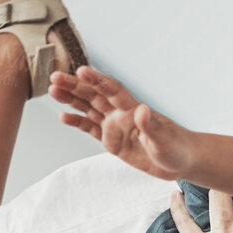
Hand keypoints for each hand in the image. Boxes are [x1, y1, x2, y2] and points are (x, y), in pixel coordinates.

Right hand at [50, 66, 191, 180]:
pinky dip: (78, 122)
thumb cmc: (176, 148)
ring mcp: (115, 127)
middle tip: (54, 77)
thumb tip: (142, 110)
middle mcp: (120, 115)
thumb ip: (151, 126)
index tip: (81, 71)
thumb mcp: (164, 140)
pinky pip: (91, 129)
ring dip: (71, 100)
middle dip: (74, 86)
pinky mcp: (112, 142)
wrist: (180, 161)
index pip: (111, 90)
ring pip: (89, 109)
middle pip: (94, 96)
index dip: (97, 80)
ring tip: (52, 91)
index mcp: (132, 110)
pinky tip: (64, 116)